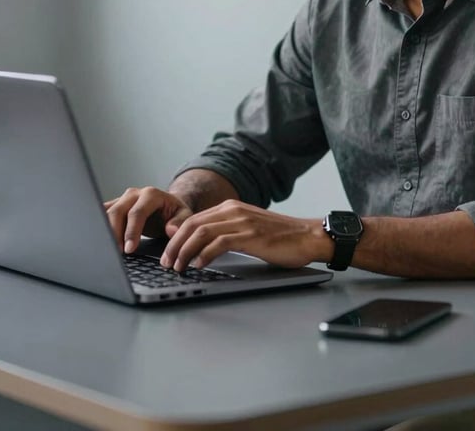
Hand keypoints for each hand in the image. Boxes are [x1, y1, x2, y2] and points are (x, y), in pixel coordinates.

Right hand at [104, 187, 192, 253]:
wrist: (167, 207)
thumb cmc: (175, 213)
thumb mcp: (184, 216)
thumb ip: (180, 222)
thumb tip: (171, 230)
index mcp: (151, 194)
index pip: (137, 212)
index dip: (131, 231)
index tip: (129, 249)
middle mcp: (134, 194)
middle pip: (117, 211)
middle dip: (114, 233)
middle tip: (116, 253)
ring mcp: (122, 199)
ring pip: (106, 212)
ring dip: (104, 231)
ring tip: (105, 250)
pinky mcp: (114, 206)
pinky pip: (101, 214)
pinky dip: (97, 226)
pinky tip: (96, 239)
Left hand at [160, 200, 329, 272]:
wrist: (308, 236)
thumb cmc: (280, 237)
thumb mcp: (247, 230)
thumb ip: (223, 232)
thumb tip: (195, 243)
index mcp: (231, 207)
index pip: (193, 219)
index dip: (176, 237)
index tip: (167, 254)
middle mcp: (234, 210)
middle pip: (193, 224)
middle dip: (175, 245)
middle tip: (166, 263)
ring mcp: (243, 222)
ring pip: (202, 232)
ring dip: (185, 251)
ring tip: (178, 267)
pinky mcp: (251, 235)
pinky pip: (220, 242)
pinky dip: (205, 254)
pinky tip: (199, 265)